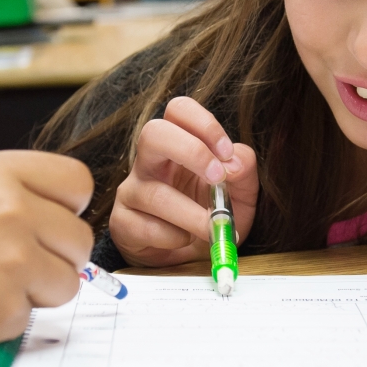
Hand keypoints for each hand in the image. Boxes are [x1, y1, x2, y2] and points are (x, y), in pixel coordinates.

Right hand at [0, 150, 94, 366]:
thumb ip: (0, 199)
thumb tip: (54, 224)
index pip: (76, 182)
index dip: (63, 210)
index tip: (42, 227)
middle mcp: (8, 208)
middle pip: (78, 240)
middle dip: (52, 260)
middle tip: (3, 270)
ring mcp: (9, 260)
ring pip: (65, 284)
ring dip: (31, 294)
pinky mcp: (1, 309)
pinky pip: (30, 319)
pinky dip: (0, 324)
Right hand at [110, 97, 257, 267]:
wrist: (191, 255)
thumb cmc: (210, 214)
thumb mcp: (240, 193)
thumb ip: (244, 171)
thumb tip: (234, 163)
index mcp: (177, 145)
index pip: (178, 110)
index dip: (203, 124)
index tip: (226, 153)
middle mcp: (149, 162)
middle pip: (152, 133)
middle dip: (190, 152)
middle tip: (218, 178)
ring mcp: (131, 191)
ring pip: (154, 193)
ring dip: (192, 214)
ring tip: (213, 228)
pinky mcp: (122, 223)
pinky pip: (146, 227)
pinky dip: (174, 237)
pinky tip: (185, 240)